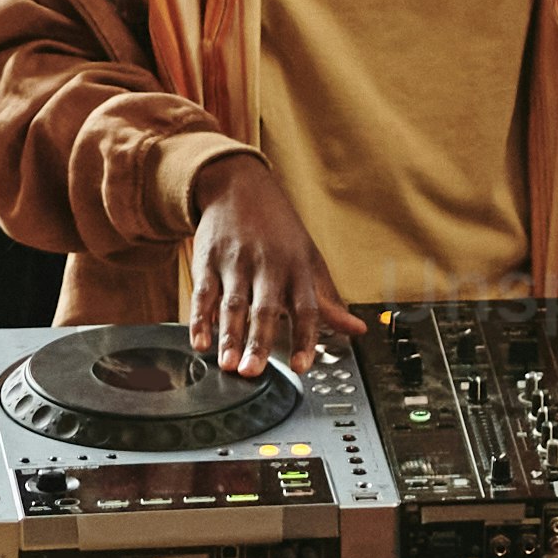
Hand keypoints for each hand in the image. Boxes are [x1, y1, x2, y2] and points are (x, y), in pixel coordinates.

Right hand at [178, 158, 341, 370]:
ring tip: (227, 363)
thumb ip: (328, 301)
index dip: (305, 339)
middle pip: (265, 309)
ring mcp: (237, 262)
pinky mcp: (208, 259)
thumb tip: (357, 330)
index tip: (302, 367)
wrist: (239, 186)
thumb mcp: (309, 260)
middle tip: (252, 371)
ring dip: (229, 336)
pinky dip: (200, 319)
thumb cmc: (279, 230)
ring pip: (233, 303)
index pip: (306, 309)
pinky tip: (199, 341)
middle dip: (259, 341)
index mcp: (298, 269)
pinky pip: (204, 293)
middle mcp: (268, 265)